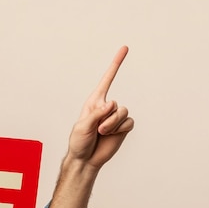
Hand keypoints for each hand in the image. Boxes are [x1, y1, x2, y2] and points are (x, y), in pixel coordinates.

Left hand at [67, 46, 133, 170]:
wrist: (86, 159)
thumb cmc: (79, 141)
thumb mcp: (82, 126)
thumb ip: (96, 114)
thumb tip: (112, 103)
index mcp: (94, 101)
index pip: (107, 79)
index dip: (116, 64)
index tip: (125, 48)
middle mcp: (106, 107)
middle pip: (117, 104)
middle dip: (108, 119)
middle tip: (97, 130)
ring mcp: (115, 117)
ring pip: (123, 113)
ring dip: (113, 124)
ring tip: (102, 133)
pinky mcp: (123, 127)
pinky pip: (129, 123)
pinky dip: (120, 129)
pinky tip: (111, 135)